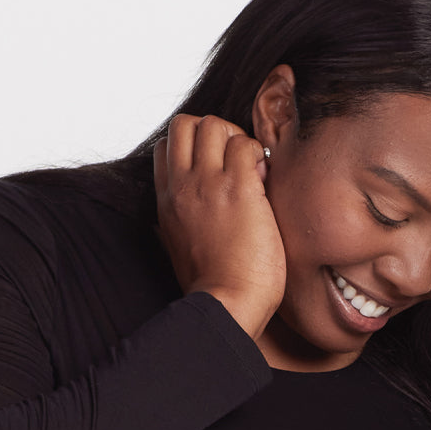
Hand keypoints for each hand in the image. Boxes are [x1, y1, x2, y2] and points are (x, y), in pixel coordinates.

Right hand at [153, 114, 286, 340]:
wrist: (226, 306)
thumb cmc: (213, 288)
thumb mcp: (180, 247)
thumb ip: (184, 219)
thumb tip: (200, 208)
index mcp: (166, 201)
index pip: (166, 146)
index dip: (194, 147)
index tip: (215, 171)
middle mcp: (182, 187)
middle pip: (186, 123)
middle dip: (214, 132)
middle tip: (234, 163)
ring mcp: (208, 185)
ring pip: (214, 124)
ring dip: (237, 139)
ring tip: (251, 172)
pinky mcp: (239, 190)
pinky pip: (246, 144)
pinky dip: (258, 154)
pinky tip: (264, 183)